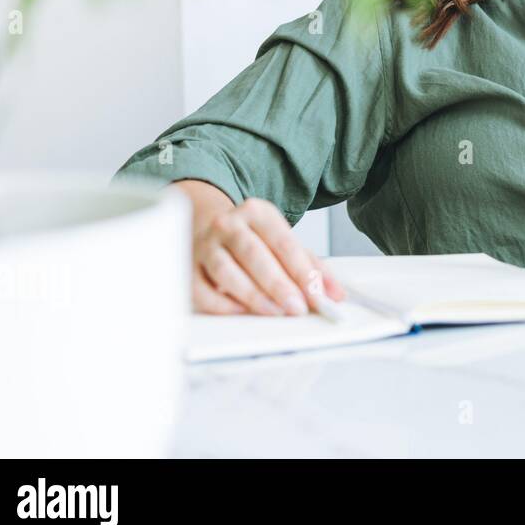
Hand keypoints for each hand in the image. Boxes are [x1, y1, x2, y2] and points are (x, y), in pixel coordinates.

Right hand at [191, 197, 344, 314]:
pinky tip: (240, 311)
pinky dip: (221, 303)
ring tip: (273, 311)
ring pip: (226, 271)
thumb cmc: (252, 238)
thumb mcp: (283, 242)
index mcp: (257, 212)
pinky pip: (201, 289)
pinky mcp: (188, 266)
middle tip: (296, 307)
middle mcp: (229, 225)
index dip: (302, 271)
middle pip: (254, 255)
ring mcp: (204, 245)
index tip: (317, 294)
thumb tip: (335, 293)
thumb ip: (312, 266)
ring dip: (252, 295)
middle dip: (278, 284)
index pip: (284, 242)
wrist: (205, 224)